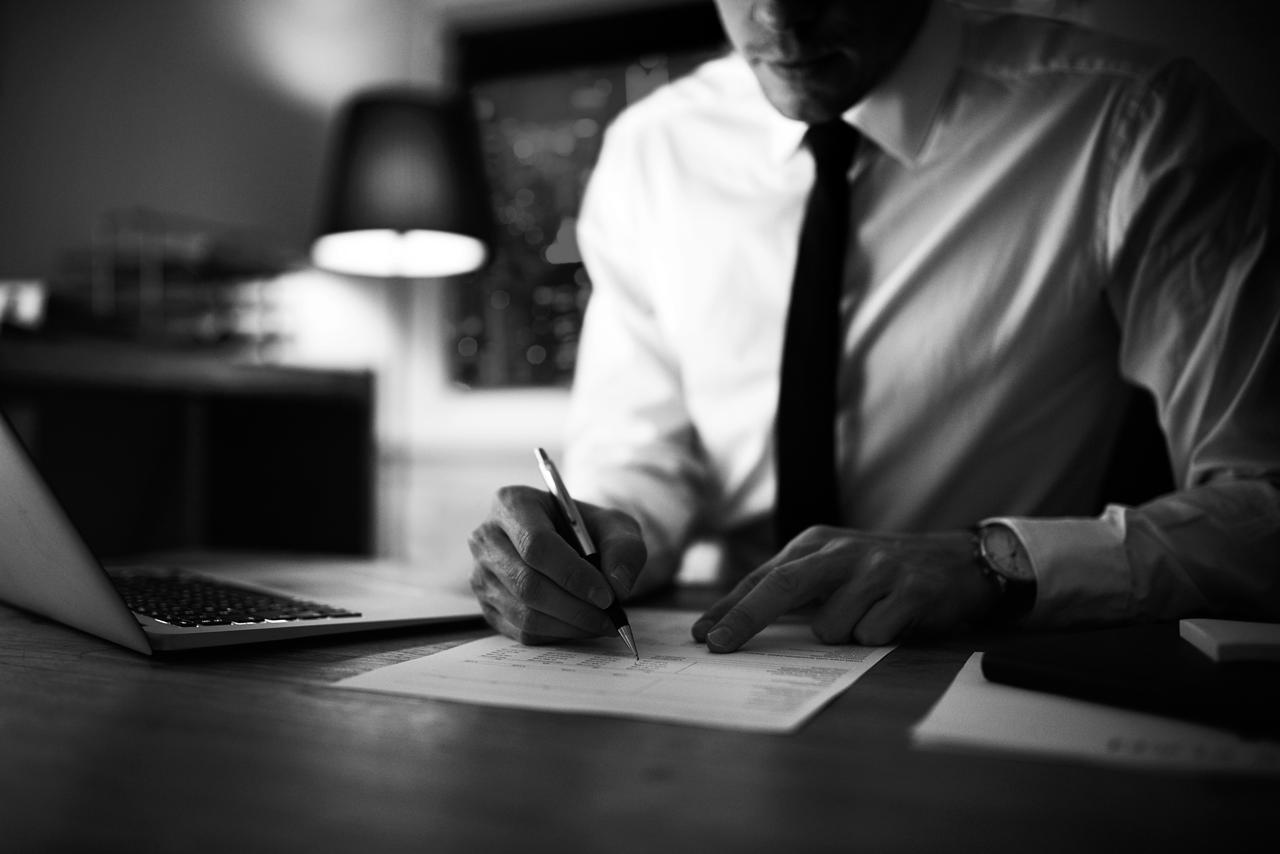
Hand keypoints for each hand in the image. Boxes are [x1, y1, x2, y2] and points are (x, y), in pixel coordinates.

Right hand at [468, 485, 646, 643]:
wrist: (567, 542)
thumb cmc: (587, 530)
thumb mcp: (614, 525)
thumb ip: (624, 548)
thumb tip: (617, 585)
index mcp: (512, 504)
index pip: (536, 545)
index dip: (572, 574)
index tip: (606, 595)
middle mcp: (486, 538)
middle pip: (527, 583)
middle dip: (575, 607)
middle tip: (610, 618)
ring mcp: (481, 575)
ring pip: (524, 613)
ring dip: (569, 625)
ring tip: (602, 623)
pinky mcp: (487, 606)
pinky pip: (521, 632)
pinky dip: (558, 635)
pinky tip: (581, 626)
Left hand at [691, 526, 996, 651]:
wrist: (958, 560)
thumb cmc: (881, 570)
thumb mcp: (833, 567)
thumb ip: (791, 587)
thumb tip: (731, 620)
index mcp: (816, 543)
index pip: (763, 577)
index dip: (729, 607)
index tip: (701, 634)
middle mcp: (842, 550)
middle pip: (782, 586)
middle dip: (745, 619)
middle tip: (719, 645)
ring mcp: (878, 568)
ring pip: (831, 625)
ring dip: (844, 636)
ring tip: (869, 619)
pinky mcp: (912, 589)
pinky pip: (874, 634)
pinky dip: (879, 638)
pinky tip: (896, 621)